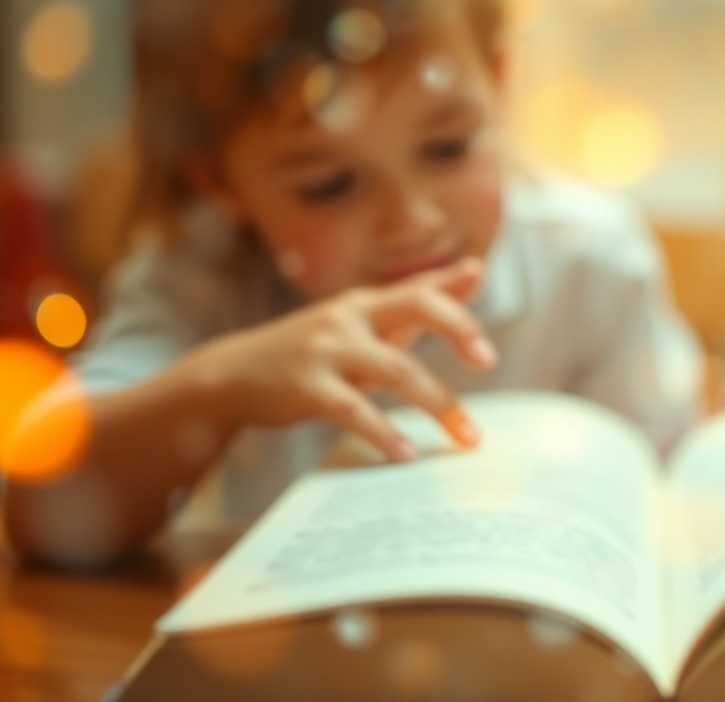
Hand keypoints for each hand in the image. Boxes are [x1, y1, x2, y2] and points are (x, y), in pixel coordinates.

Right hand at [185, 258, 495, 460]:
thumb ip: (420, 298)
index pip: (423, 291)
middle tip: (489, 363)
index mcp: (368, 302)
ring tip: (464, 435)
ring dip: (437, 404)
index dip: (461, 308)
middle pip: (417, 308)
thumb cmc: (316, 348)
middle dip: (459, 330)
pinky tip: (406, 454)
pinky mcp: (306, 386)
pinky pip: (354, 411)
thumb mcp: (365, 319)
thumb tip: (477, 269)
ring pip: (397, 370)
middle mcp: (350, 316)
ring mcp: (327, 349)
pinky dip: (384, 433)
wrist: (233, 374)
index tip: (490, 344)